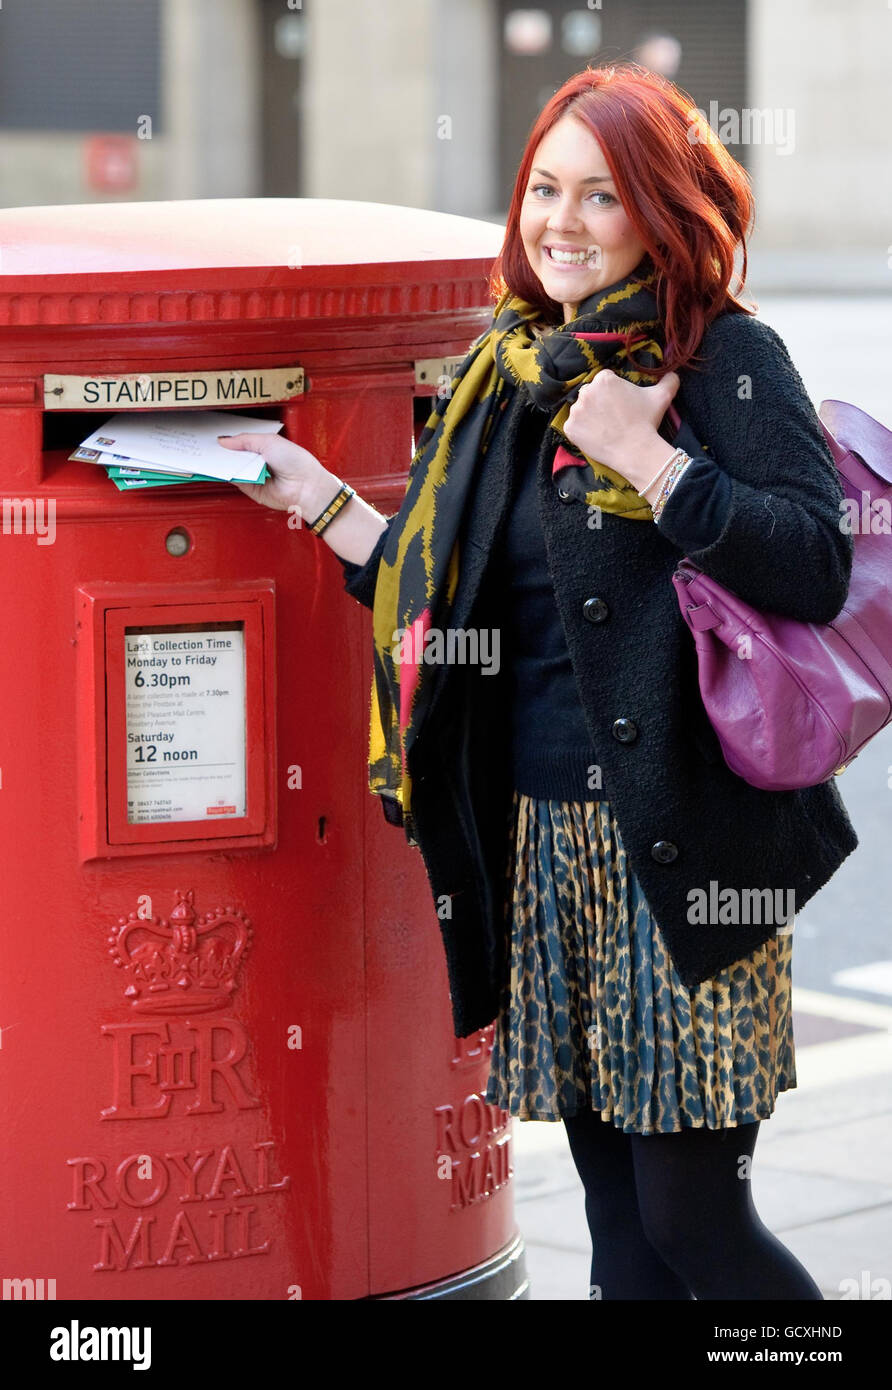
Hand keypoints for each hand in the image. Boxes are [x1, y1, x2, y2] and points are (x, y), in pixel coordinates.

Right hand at [217, 431, 325, 511]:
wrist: (305, 485)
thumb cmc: (295, 461)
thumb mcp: (268, 441)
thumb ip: (244, 440)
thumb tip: (223, 441)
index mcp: (264, 447)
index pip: (241, 442)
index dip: (229, 440)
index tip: (214, 436)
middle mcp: (258, 462)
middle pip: (234, 455)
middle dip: (222, 451)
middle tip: (207, 445)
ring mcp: (253, 475)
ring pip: (232, 468)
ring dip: (221, 462)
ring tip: (208, 454)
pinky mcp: (250, 489)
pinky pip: (234, 480)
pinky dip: (226, 475)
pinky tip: (218, 467)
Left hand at [563, 369, 680, 479]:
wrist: (636, 450)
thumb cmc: (647, 422)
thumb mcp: (661, 397)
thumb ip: (668, 381)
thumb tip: (674, 373)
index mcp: (604, 379)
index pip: (604, 380)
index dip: (613, 392)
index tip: (620, 404)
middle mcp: (586, 391)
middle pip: (590, 394)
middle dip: (599, 403)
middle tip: (613, 417)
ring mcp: (576, 411)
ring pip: (581, 410)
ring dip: (589, 416)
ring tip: (605, 428)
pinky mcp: (570, 428)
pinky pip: (572, 427)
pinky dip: (581, 432)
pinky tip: (595, 437)